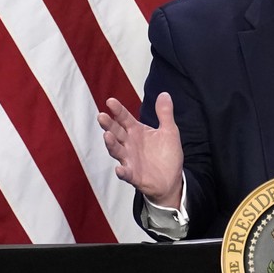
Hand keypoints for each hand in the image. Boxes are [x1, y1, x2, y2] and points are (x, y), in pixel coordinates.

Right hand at [97, 92, 183, 207]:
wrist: (172, 179)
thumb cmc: (167, 154)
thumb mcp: (169, 131)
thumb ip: (165, 114)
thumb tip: (164, 94)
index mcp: (136, 132)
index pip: (124, 118)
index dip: (118, 110)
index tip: (110, 101)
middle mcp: (129, 144)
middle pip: (116, 132)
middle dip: (109, 125)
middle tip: (101, 116)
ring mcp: (129, 160)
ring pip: (117, 151)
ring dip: (111, 144)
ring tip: (107, 136)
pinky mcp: (134, 176)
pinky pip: (126, 174)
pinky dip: (122, 172)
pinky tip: (119, 169)